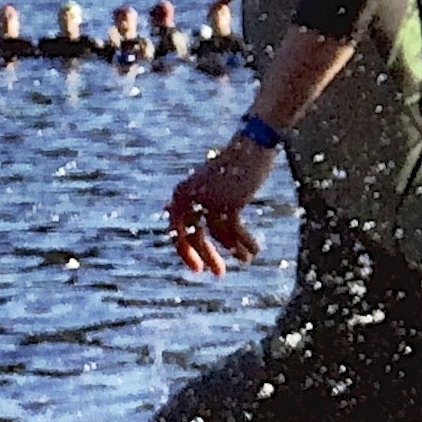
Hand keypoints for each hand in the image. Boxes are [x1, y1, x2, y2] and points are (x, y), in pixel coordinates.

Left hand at [167, 141, 268, 275]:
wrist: (251, 148)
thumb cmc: (229, 166)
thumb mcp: (205, 184)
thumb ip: (188, 198)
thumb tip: (167, 209)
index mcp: (180, 194)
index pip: (177, 231)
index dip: (187, 252)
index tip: (198, 269)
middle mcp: (191, 198)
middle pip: (194, 237)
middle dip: (207, 257)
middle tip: (218, 273)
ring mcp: (209, 201)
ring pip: (217, 236)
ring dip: (234, 250)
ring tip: (246, 260)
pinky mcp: (229, 203)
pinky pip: (235, 232)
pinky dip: (245, 244)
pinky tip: (254, 252)